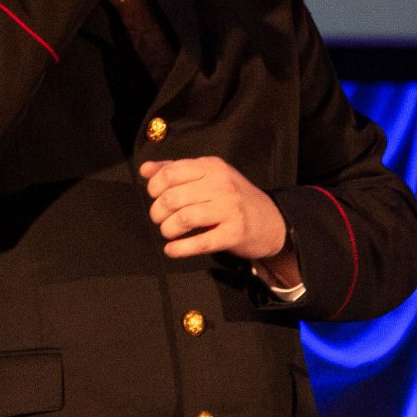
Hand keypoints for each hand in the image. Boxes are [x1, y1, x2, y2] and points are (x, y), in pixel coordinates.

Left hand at [141, 158, 288, 263]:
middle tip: (159, 219)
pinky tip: (172, 250)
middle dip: (158, 212)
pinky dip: (180, 249)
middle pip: (173, 198)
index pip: (171, 173)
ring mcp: (230, 209)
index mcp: (212, 166)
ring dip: (167, 229)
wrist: (271, 221)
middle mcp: (222, 184)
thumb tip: (145, 170)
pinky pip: (200, 242)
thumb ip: (176, 170)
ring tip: (168, 232)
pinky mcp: (235, 233)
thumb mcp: (209, 177)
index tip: (154, 197)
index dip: (154, 187)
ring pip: (184, 219)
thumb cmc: (233, 199)